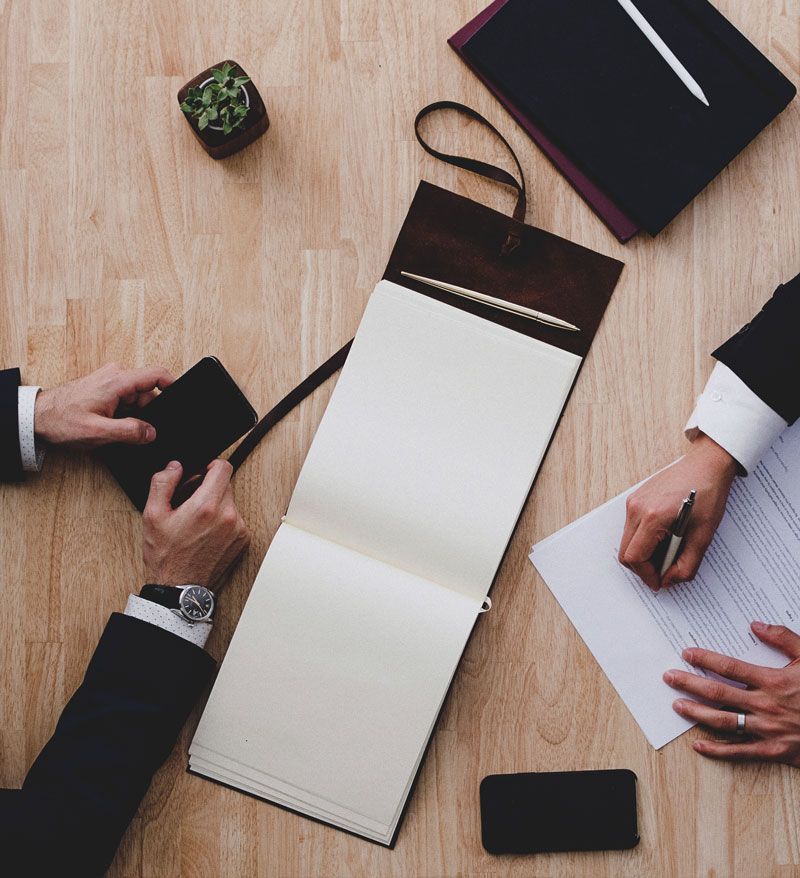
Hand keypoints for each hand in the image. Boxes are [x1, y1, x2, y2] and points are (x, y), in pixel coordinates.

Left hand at [34, 363, 174, 447]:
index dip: (174, 388)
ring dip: (133, 416)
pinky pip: (127, 401)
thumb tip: (152, 433)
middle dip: (147, 414)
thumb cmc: (60, 420)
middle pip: (149, 393)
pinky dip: (124, 415)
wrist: (35, 416)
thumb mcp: (98, 432)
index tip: (180, 404)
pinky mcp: (106, 389)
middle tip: (133, 432)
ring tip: (113, 428)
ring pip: (138, 400)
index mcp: (119, 381)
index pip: (158, 374)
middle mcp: (116, 376)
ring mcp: (111, 381)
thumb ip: (130, 432)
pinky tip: (110, 425)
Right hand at [142, 459, 249, 589]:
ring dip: (216, 505)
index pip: (223, 467)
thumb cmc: (166, 557)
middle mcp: (228, 516)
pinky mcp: (244, 540)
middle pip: (226, 484)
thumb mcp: (152, 516)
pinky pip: (235, 519)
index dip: (210, 465)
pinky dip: (223, 521)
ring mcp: (239, 529)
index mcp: (207, 506)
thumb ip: (162, 484)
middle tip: (190, 501)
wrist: (180, 589)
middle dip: (208, 487)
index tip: (200, 473)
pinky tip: (205, 534)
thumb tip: (174, 467)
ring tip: (196, 522)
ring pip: (230, 502)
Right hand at [619, 433, 737, 589]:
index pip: (636, 558)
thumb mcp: (704, 535)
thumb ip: (687, 564)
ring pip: (627, 542)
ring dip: (644, 553)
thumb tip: (670, 580)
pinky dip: (644, 540)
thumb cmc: (708, 494)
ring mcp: (633, 502)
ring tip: (668, 552)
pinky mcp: (635, 499)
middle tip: (665, 570)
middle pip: (626, 552)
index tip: (660, 582)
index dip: (647, 575)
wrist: (706, 464)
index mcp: (653, 517)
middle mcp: (637, 509)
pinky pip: (631, 529)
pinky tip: (664, 537)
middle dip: (643, 567)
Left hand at [664, 622, 799, 765]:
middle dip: (689, 684)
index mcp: (774, 681)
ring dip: (696, 713)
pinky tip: (698, 744)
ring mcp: (769, 730)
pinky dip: (717, 750)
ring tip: (677, 705)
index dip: (705, 659)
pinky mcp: (775, 752)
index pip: (730, 667)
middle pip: (718, 694)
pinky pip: (740, 752)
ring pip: (723, 722)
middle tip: (669, 677)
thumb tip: (756, 625)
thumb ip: (784, 639)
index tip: (686, 653)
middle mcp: (766, 706)